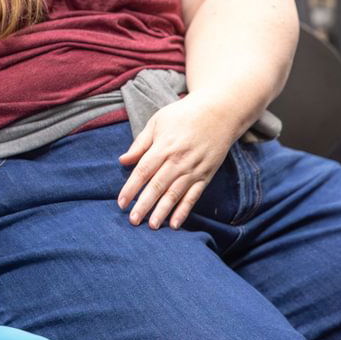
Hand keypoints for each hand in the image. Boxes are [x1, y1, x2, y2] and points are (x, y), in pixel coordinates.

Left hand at [117, 94, 239, 229]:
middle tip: (133, 221)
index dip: (131, 188)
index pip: (143, 172)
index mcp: (163, 147)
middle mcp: (178, 161)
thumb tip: (123, 161)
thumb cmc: (183, 115)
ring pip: (175, 195)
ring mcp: (193, 170)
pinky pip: (193, 196)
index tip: (121, 203)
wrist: (219, 113)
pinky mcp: (206, 175)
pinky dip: (184, 211)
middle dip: (144, 205)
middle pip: (157, 186)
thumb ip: (140, 144)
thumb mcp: (157, 122)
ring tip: (151, 226)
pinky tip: (175, 224)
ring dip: (162, 212)